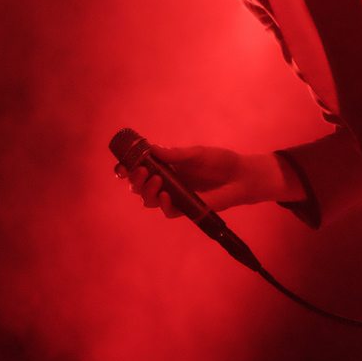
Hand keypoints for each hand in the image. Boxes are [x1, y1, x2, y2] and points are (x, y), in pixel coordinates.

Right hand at [114, 144, 304, 218]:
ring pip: (150, 200)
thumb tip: (153, 149)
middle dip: (135, 180)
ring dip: (147, 191)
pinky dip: (164, 204)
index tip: (120, 165)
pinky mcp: (186, 209)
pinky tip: (167, 195)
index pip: (141, 169)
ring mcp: (176, 197)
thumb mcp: (197, 154)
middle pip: (140, 186)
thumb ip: (176, 154)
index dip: (127, 169)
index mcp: (167, 166)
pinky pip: (169, 211)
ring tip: (155, 180)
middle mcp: (168, 182)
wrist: (241, 176)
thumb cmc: (220, 161)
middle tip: (141, 171)